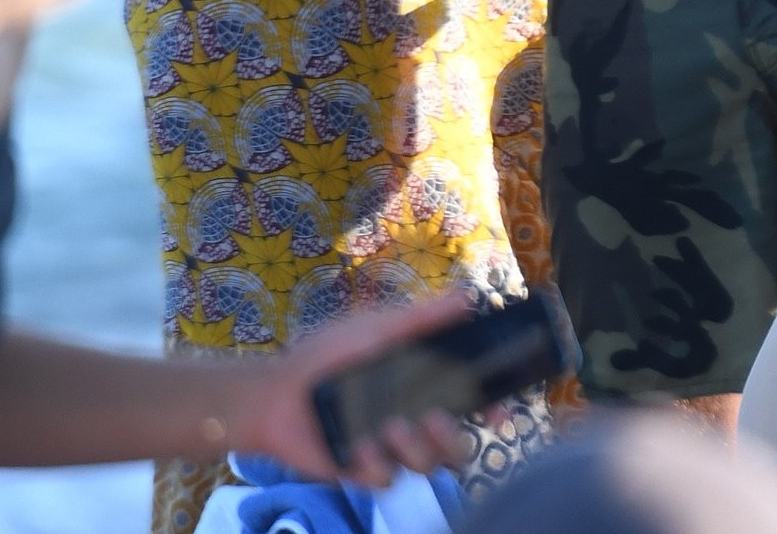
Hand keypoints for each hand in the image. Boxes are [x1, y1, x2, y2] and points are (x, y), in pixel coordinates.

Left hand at [232, 292, 479, 486]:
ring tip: (389, 427)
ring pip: (427, 465)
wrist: (278, 391)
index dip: (490, 410)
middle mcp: (412, 418)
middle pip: (457, 447)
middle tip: (433, 419)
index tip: (498, 415)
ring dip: (414, 448)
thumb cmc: (328, 352)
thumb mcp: (378, 328)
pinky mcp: (364, 470)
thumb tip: (469, 296)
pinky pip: (386, 479)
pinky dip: (373, 462)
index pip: (469, 402)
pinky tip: (355, 445)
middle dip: (453, 439)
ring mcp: (390, 447)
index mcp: (421, 384)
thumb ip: (423, 319)